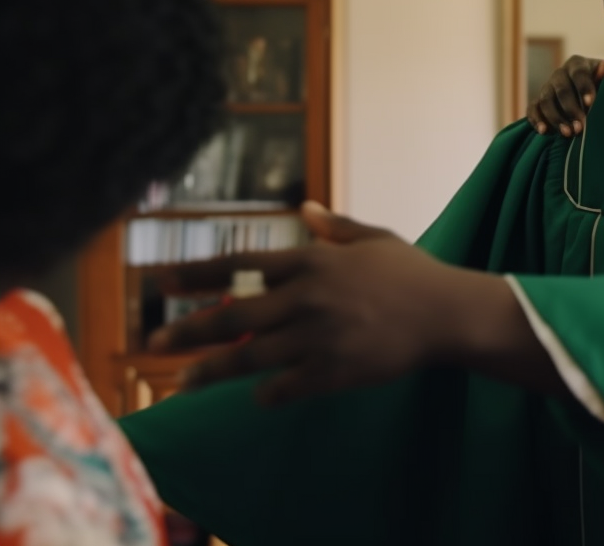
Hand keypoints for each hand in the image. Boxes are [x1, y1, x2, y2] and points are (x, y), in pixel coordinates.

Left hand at [149, 202, 528, 405]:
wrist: (449, 314)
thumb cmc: (414, 273)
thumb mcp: (376, 238)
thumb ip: (336, 227)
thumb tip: (305, 209)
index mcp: (313, 261)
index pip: (240, 265)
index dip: (197, 274)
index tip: (162, 283)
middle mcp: (307, 297)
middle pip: (232, 317)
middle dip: (188, 331)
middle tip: (153, 344)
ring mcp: (318, 337)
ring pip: (248, 358)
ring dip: (210, 373)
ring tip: (181, 384)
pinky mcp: (334, 371)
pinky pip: (285, 387)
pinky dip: (266, 394)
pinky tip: (258, 395)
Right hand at [526, 55, 603, 137]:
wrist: (588, 94)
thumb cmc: (602, 84)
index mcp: (577, 64)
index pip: (579, 74)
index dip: (584, 87)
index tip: (591, 103)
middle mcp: (559, 74)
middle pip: (562, 90)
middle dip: (571, 109)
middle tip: (581, 127)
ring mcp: (547, 87)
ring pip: (546, 101)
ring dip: (556, 118)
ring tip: (568, 133)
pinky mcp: (538, 101)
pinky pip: (532, 109)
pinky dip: (536, 120)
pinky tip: (544, 131)